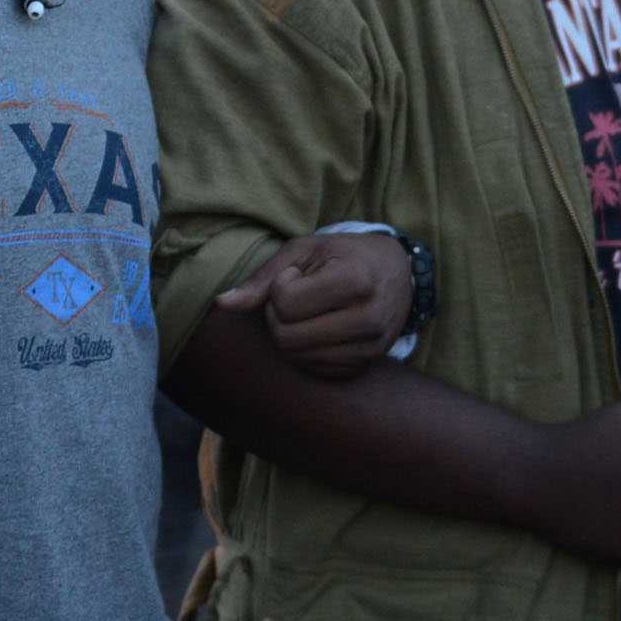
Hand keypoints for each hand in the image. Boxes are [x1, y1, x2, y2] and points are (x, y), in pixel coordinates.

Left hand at [214, 232, 414, 380]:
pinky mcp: (367, 364)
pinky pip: (315, 370)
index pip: (286, 304)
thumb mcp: (304, 250)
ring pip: (297, 358)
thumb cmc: (344, 254)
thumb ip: (264, 277)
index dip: (280, 286)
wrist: (398, 272)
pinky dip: (306, 351)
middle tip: (295, 296)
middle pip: (287, 337)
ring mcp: (371, 347)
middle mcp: (369, 318)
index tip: (298, 274)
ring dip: (289, 334)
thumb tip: (222, 304)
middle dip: (278, 315)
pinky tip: (318, 328)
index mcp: (355, 280)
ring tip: (307, 311)